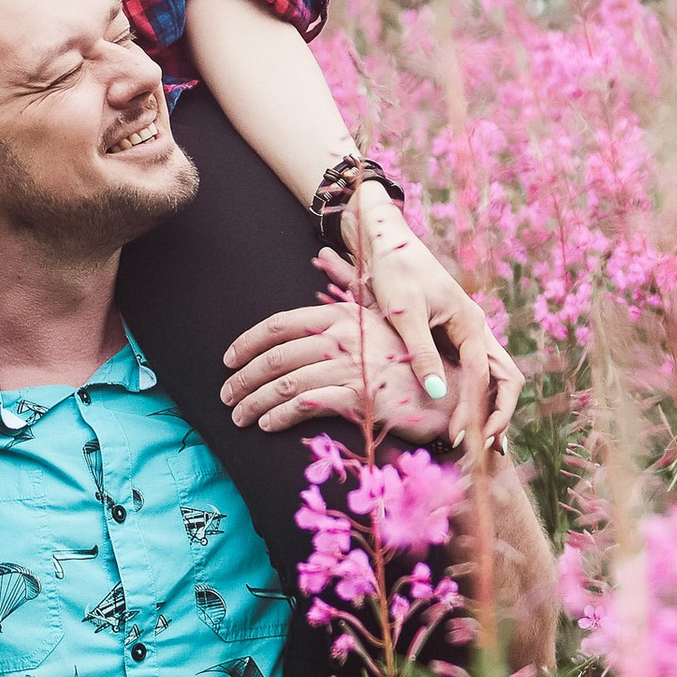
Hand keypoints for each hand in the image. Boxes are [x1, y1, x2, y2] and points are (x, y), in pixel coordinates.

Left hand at [222, 253, 453, 443]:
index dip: (247, 343)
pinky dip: (279, 416)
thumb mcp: (381, 314)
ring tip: (239, 416)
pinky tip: (266, 424)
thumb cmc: (412, 356)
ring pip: (285, 383)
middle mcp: (342, 337)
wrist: (450, 390)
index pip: (280, 325)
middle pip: (275, 356)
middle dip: (243, 379)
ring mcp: (351, 365)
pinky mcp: (360, 395)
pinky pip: (306, 405)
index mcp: (342, 316)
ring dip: (254, 402)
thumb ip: (350, 286)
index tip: (227, 360)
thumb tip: (324, 252)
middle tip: (226, 396)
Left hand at [341, 189, 521, 449]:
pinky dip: (472, 397)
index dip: (473, 410)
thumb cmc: (394, 273)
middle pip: (504, 379)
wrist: (385, 243)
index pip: (483, 377)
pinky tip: (462, 418)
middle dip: (498, 414)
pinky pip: (472, 373)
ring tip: (479, 443)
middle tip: (485, 449)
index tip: (457, 437)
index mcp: (471, 324)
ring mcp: (466, 334)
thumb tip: (440, 394)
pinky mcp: (451, 337)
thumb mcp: (405, 315)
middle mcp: (476, 330)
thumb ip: (422, 354)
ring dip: (489, 408)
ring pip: (491, 377)